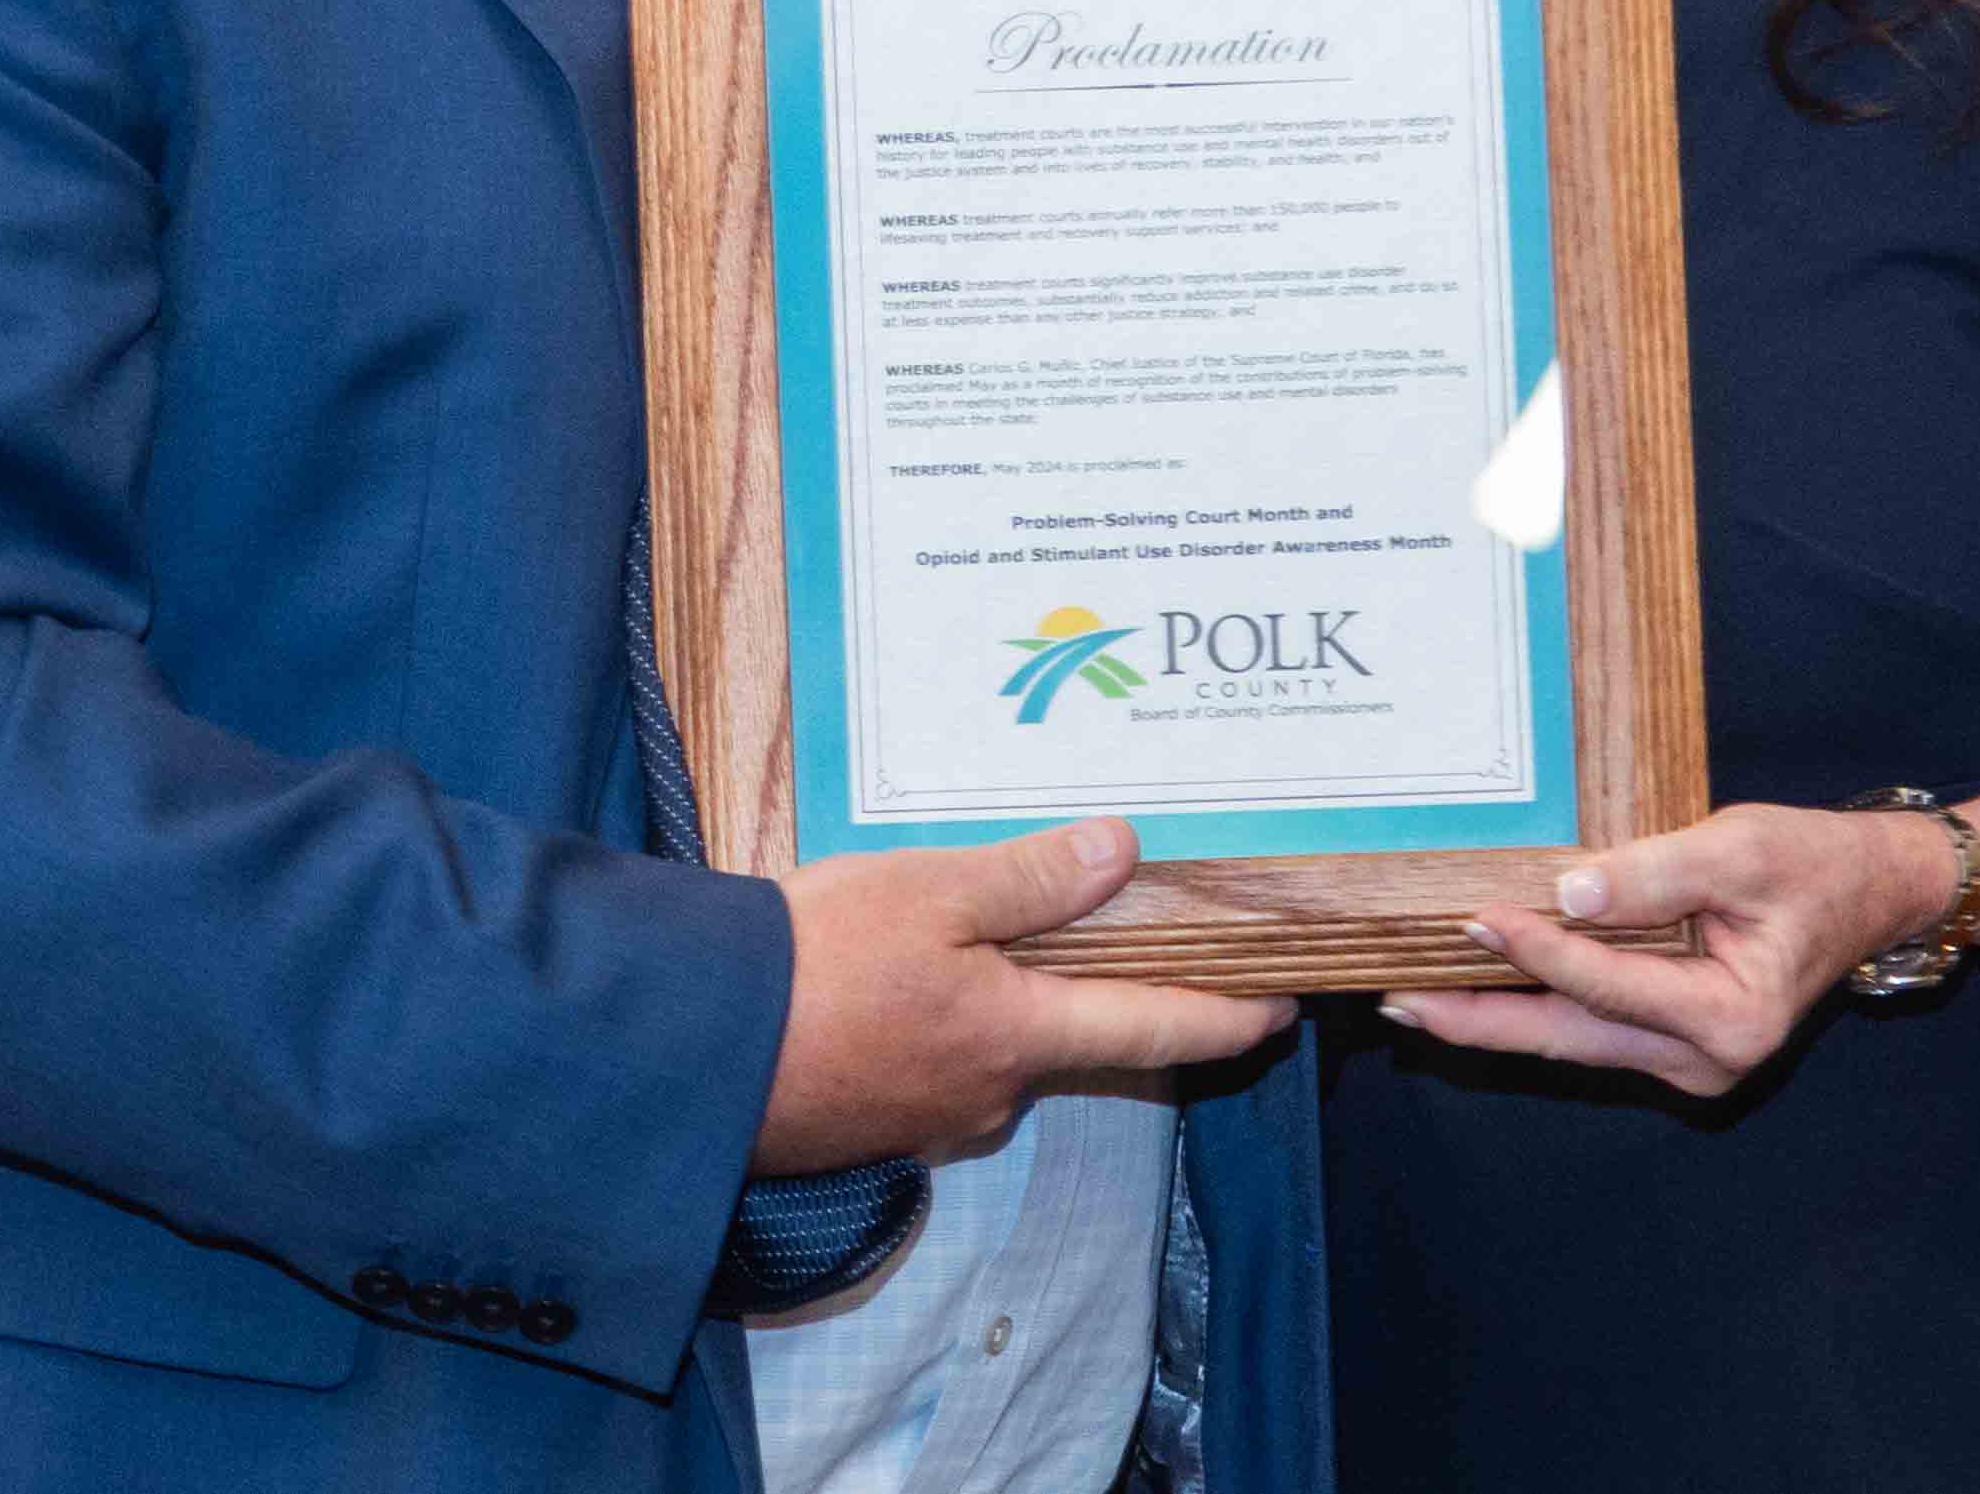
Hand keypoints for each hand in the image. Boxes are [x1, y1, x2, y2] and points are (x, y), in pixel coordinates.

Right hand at [755, 817, 1295, 1170]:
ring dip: (995, 998)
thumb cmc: (813, 962)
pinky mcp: (874, 1124)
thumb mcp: (928, 893)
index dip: (1230, 1017)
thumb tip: (1121, 856)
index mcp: (1021, 1035)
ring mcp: (931, 1119)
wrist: (694, 1052)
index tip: (1284, 1007)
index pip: (1160, 1029)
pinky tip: (890, 979)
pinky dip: (935, 1020)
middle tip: (1094, 922)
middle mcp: (992, 1093)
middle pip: (1073, 1036)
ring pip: (995, 1047)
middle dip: (1087, 985)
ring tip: (954, 932)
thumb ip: (1028, 880)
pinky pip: (934, 1063)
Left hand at [1378, 802, 1963, 1096]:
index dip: (1534, 949)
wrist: (1870, 890)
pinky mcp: (1673, 1046)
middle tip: (1396, 999)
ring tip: (1412, 997)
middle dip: (1478, 1020)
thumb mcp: (1741, 849)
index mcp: (1731, 1018)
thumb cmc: (1813, 863)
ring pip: (1571, 1041)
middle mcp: (1707, 1059)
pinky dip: (1534, 1007)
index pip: (1604, 985)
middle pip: (1568, 1037)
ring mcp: (1689, 1061)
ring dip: (1494, 1019)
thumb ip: (1657, 873)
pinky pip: (1590, 1030)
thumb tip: (1568, 893)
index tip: (1470, 916)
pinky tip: (1476, 987)